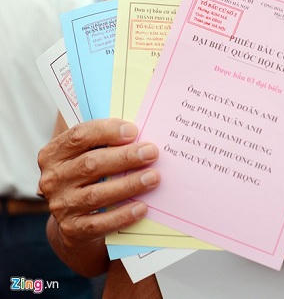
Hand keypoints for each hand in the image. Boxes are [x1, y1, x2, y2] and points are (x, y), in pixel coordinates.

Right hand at [38, 119, 159, 248]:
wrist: (76, 221)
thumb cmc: (88, 176)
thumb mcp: (88, 154)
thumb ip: (104, 142)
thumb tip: (137, 134)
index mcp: (53, 153)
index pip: (79, 136)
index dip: (107, 131)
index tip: (133, 131)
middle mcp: (52, 179)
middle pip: (91, 164)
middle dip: (125, 157)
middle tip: (151, 152)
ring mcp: (60, 205)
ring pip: (97, 194)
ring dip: (129, 184)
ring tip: (153, 177)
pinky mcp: (72, 230)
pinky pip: (99, 223)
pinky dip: (122, 215)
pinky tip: (142, 207)